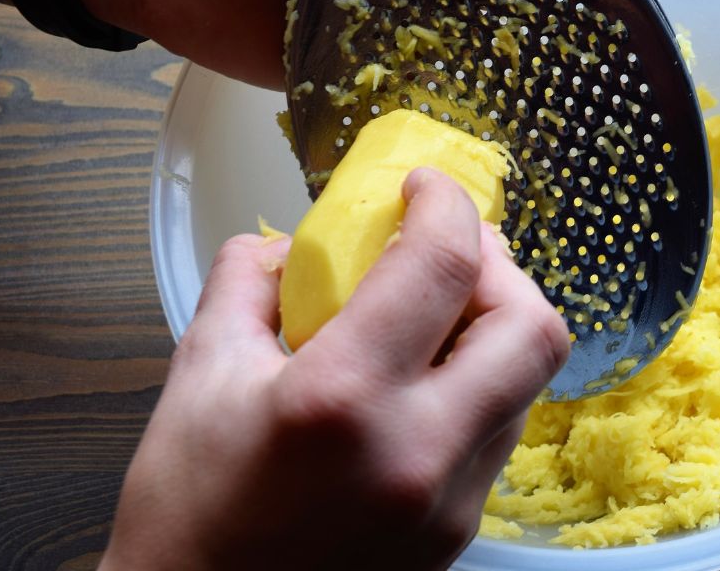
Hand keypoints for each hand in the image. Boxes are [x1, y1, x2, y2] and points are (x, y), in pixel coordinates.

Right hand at [100, 169, 568, 570]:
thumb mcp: (198, 376)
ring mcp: (449, 501)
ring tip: (439, 311)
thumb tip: (281, 243)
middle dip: (502, 266)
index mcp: (343, 398)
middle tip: (453, 250)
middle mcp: (417, 451)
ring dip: (496, 326)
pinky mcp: (459, 533)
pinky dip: (481, 383)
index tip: (425, 187)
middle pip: (532, 327)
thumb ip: (244, 284)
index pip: (442, 266)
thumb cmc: (187, 512)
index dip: (445, 203)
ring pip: (526, 382)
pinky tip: (427, 379)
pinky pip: (499, 432)